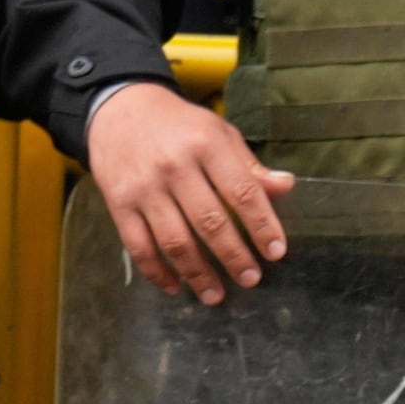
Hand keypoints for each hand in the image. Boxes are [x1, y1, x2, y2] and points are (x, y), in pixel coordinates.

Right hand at [87, 81, 293, 305]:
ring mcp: (144, 187)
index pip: (242, 192)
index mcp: (206, 145)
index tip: (277, 252)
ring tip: (216, 295)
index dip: (263, 226)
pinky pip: (138, 245)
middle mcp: (174, 167)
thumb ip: (249, 165)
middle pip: (210, 222)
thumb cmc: (178, 125)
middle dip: (234, 257)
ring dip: (198, 274)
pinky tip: (175, 286)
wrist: (119, 108)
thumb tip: (286, 187)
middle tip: (251, 279)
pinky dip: (157, 271)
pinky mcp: (118, 202)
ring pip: (175, 240)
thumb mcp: (218, 132)